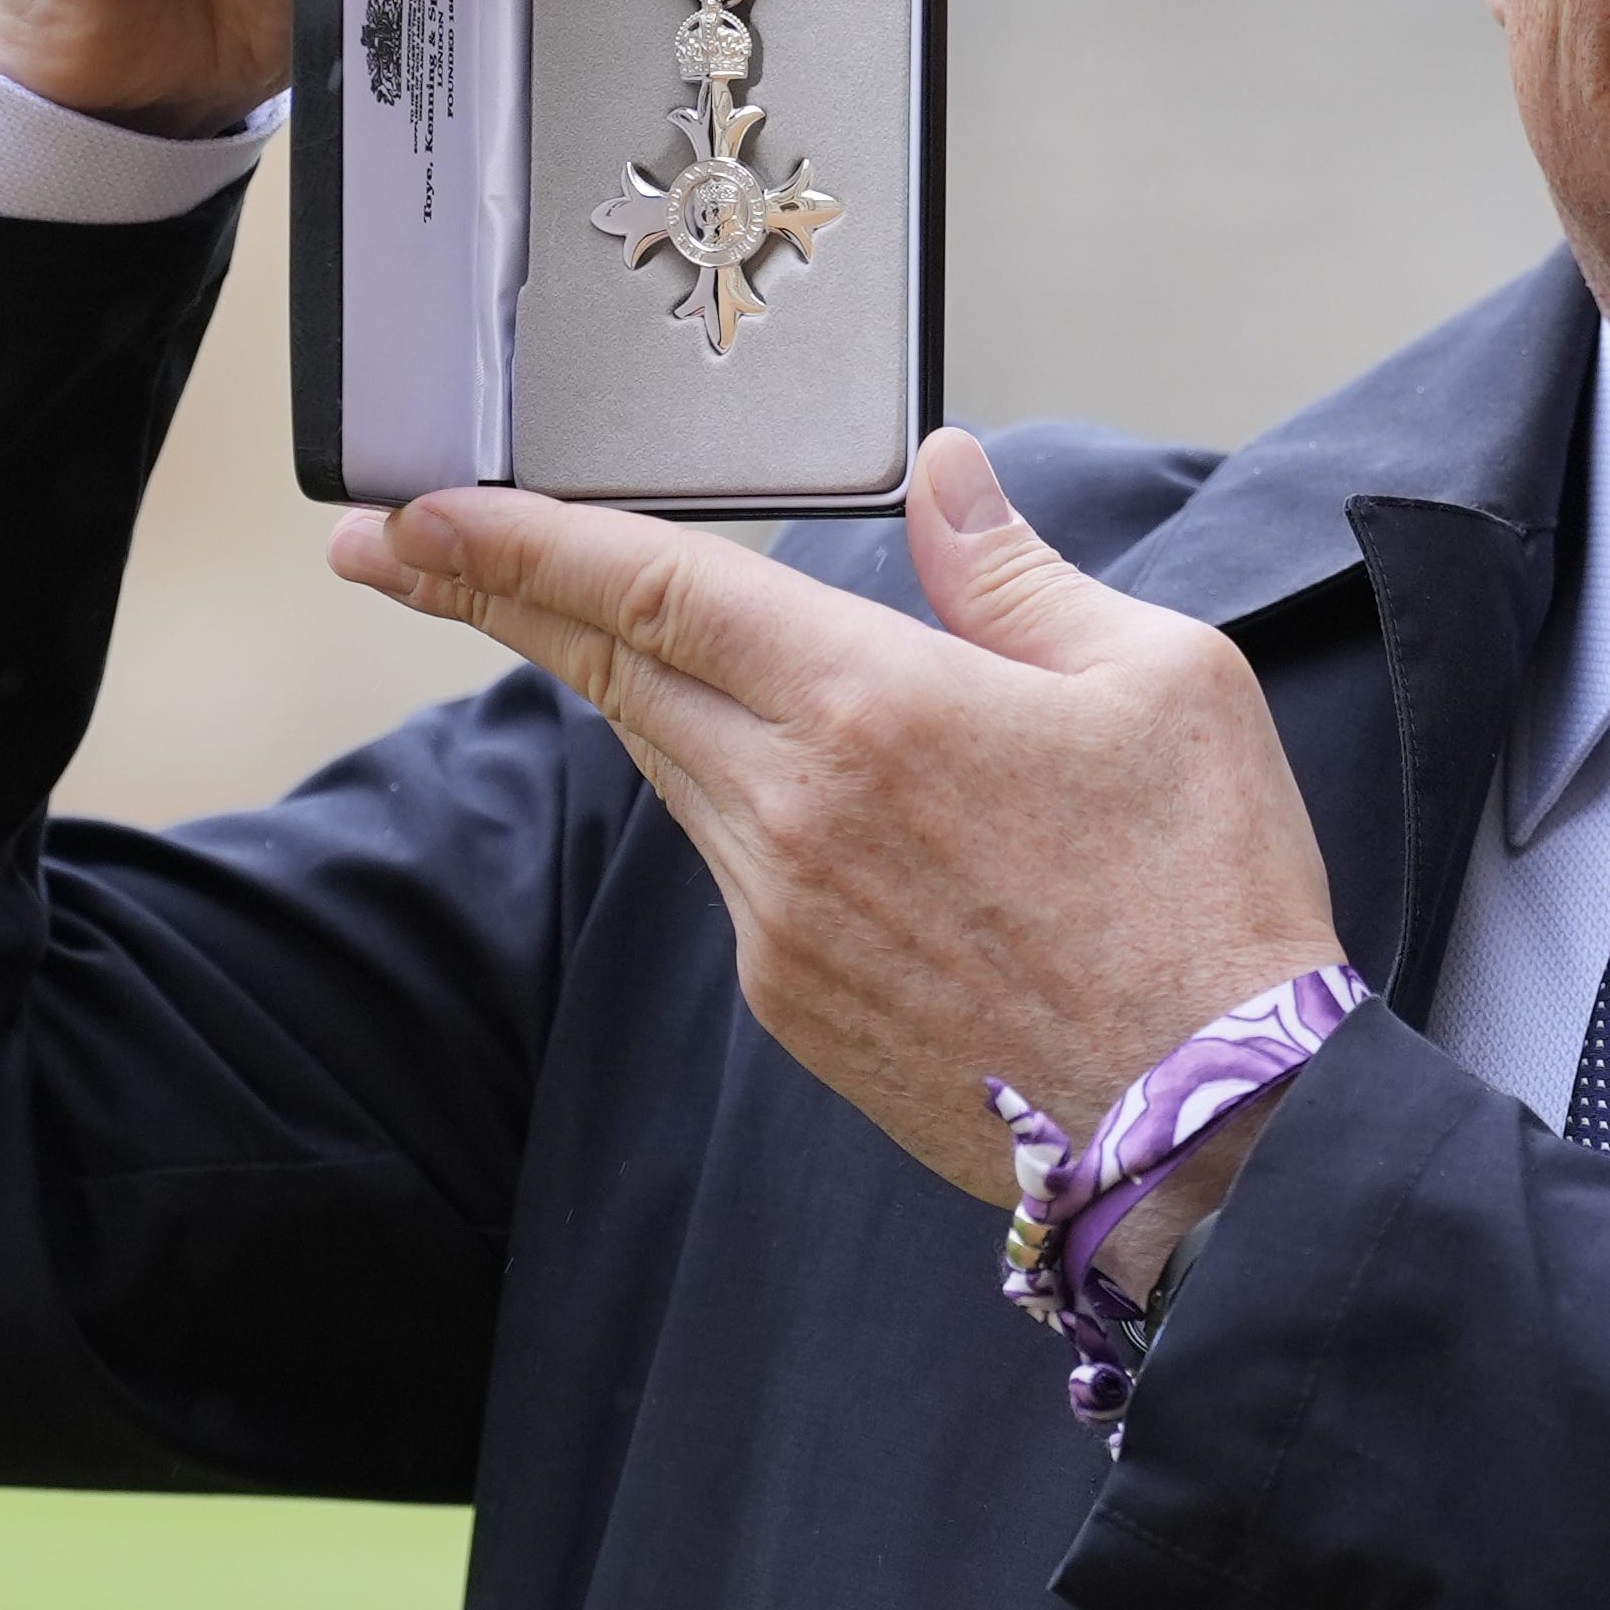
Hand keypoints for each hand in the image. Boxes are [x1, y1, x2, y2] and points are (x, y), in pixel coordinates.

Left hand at [326, 432, 1349, 1236]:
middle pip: (611, 675)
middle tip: (391, 545)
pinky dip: (723, 790)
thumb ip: (1016, 573)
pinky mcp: (793, 1003)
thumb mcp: (1161, 680)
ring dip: (613, 688)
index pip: (658, 592)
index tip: (420, 510)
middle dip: (489, 596)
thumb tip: (942, 477)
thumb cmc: (1212, 898)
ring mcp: (781, 919)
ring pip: (668, 765)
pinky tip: (764, 769)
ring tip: (565, 621)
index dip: (523, 540)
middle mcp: (798, 812)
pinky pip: (728, 862)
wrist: (1217, 1133)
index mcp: (880, 707)